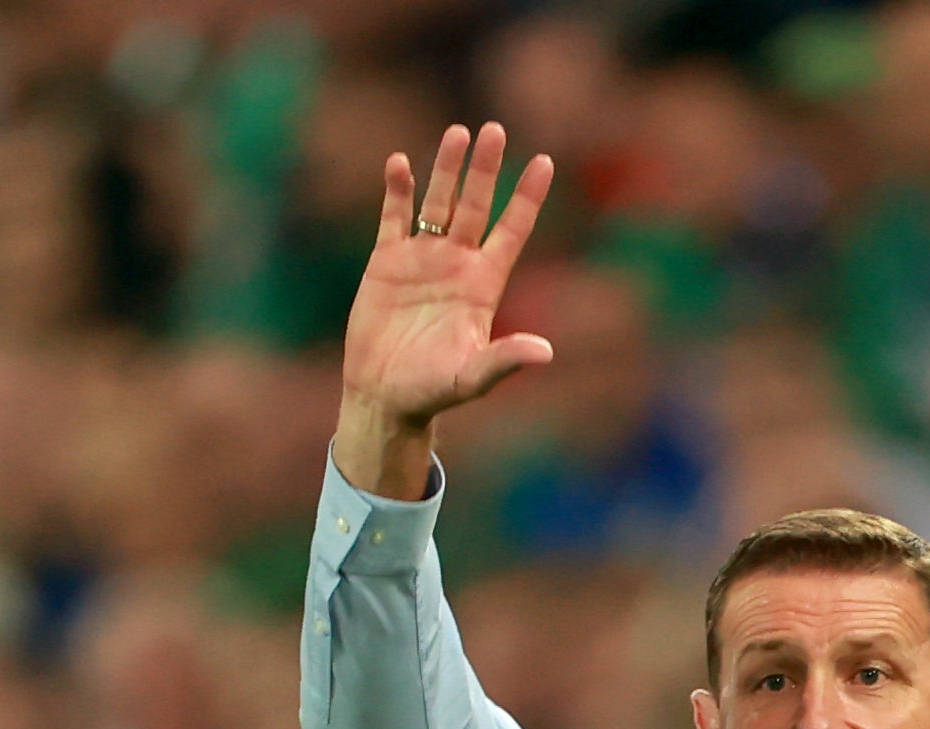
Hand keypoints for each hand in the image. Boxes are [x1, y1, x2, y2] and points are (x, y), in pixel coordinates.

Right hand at [334, 122, 555, 499]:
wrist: (383, 396)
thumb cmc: (432, 391)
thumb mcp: (471, 378)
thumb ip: (504, 361)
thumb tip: (545, 352)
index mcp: (483, 285)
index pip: (512, 231)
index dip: (528, 197)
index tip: (545, 161)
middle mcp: (457, 264)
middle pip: (476, 205)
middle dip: (485, 169)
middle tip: (495, 130)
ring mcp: (422, 259)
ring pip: (438, 203)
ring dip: (446, 169)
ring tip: (458, 133)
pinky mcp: (387, 262)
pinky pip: (394, 217)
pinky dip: (397, 191)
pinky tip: (400, 163)